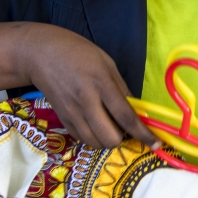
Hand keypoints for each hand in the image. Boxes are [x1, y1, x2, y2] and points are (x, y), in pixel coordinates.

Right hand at [14, 24, 158, 149]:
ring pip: (95, 143)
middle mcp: (86, 102)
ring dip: (106, 139)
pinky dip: (93, 137)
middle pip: (110, 138)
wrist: (41, 54)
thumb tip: (135, 110)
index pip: (125, 117)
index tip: (156, 144)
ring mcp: (72, 113)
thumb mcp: (106, 63)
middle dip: (122, 138)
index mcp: (101, 84)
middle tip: (123, 126)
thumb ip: (121, 88)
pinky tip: (95, 124)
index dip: (143, 134)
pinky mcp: (62, 119)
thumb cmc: (78, 53)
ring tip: (108, 124)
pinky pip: (82, 139)